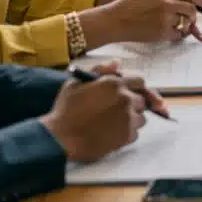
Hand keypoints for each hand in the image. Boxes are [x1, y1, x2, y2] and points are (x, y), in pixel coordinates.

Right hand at [39, 61, 155, 162]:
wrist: (60, 138)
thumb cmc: (65, 109)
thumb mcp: (76, 83)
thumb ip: (100, 70)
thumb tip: (118, 63)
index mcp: (114, 84)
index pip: (139, 81)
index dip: (134, 87)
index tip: (129, 93)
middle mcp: (125, 99)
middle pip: (141, 100)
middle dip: (132, 104)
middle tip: (116, 110)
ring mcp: (128, 118)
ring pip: (141, 118)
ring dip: (131, 120)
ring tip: (114, 123)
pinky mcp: (127, 136)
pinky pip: (135, 134)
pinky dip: (126, 134)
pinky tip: (112, 134)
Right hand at [106, 0, 201, 42]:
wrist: (114, 20)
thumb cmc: (129, 4)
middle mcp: (168, 3)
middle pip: (191, 9)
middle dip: (194, 15)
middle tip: (192, 18)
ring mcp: (166, 18)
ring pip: (186, 22)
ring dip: (185, 25)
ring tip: (178, 25)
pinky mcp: (162, 32)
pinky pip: (178, 34)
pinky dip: (176, 35)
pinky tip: (168, 32)